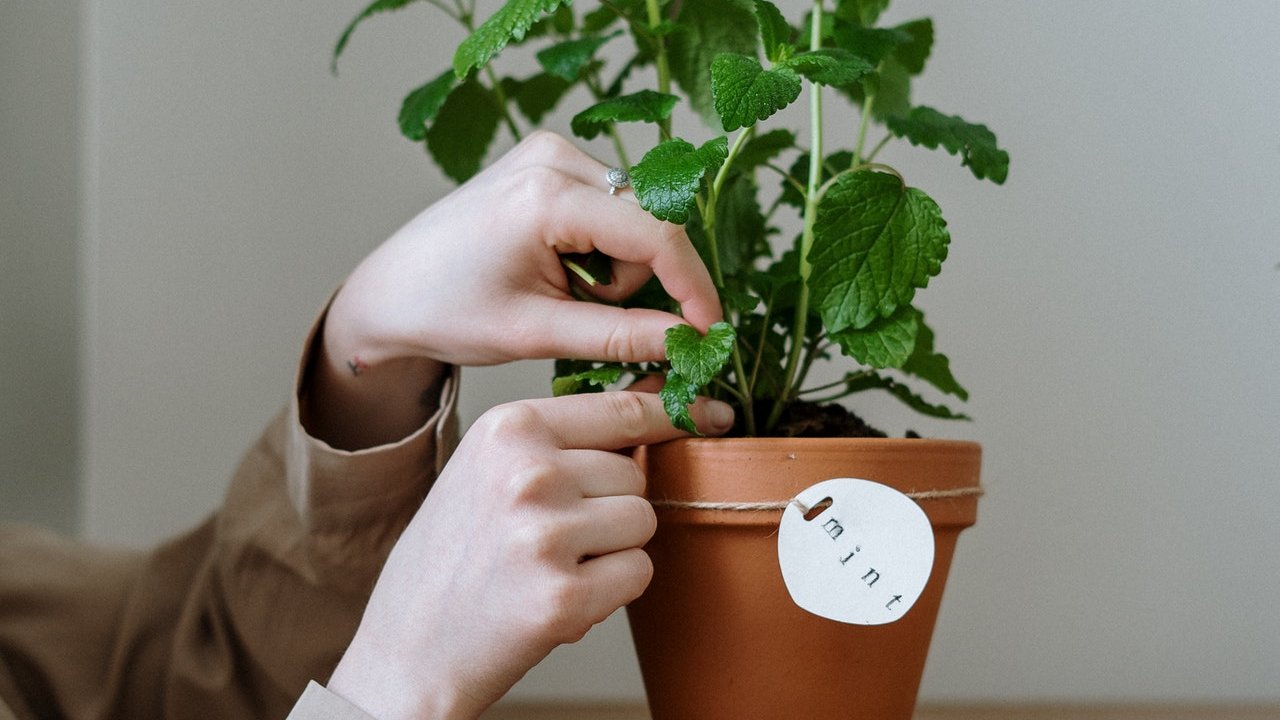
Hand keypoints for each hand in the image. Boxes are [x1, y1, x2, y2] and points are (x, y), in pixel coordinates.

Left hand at [305, 131, 720, 447]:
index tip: (709, 333)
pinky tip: (557, 268)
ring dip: (616, 269)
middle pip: (649, 224)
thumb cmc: (448, 311)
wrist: (392, 291)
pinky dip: (600, 250)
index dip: (693, 287)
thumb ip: (621, 336)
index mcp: (545, 195)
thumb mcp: (537, 333)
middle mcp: (553, 156)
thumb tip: (691, 342)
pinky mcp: (548, 160)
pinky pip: (612, 209)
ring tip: (560, 293)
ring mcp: (550, 152)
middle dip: (634, 282)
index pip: (655, 235)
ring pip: (635, 219)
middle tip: (582, 315)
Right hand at [325, 391, 733, 719]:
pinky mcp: (564, 596)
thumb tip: (658, 395)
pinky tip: (560, 595)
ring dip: (614, 548)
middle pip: (635, 474)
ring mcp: (546, 535)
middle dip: (612, 506)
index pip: (621, 409)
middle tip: (553, 536)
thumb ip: (564, 437)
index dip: (668, 416)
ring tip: (552, 565)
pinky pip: (639, 573)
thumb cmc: (453, 555)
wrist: (409, 647)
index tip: (707, 414)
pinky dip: (613, 590)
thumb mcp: (489, 469)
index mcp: (508, 429)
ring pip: (643, 522)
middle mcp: (527, 473)